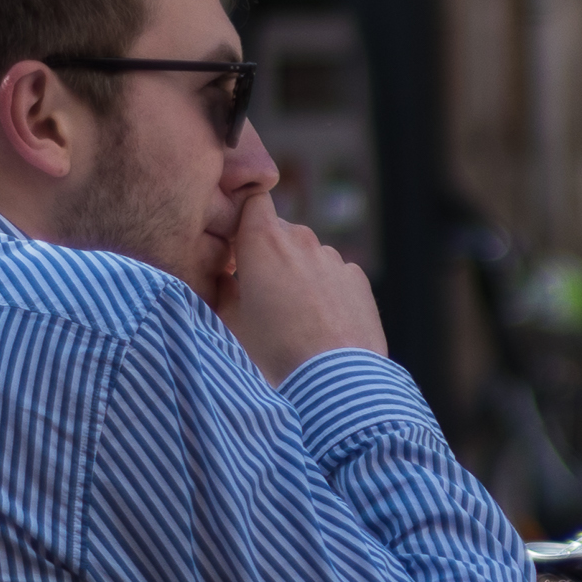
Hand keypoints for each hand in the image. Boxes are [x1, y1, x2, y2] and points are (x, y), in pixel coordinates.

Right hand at [211, 193, 387, 382]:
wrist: (334, 381)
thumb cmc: (274, 352)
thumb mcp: (231, 323)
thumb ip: (222, 289)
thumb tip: (224, 278)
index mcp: (263, 240)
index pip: (252, 200)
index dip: (245, 217)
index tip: (238, 242)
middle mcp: (301, 239)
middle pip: (280, 232)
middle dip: (269, 253)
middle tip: (260, 293)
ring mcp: (333, 259)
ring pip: (309, 255)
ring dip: (299, 273)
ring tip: (294, 318)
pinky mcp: (358, 280)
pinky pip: (335, 275)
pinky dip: (327, 290)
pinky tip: (322, 324)